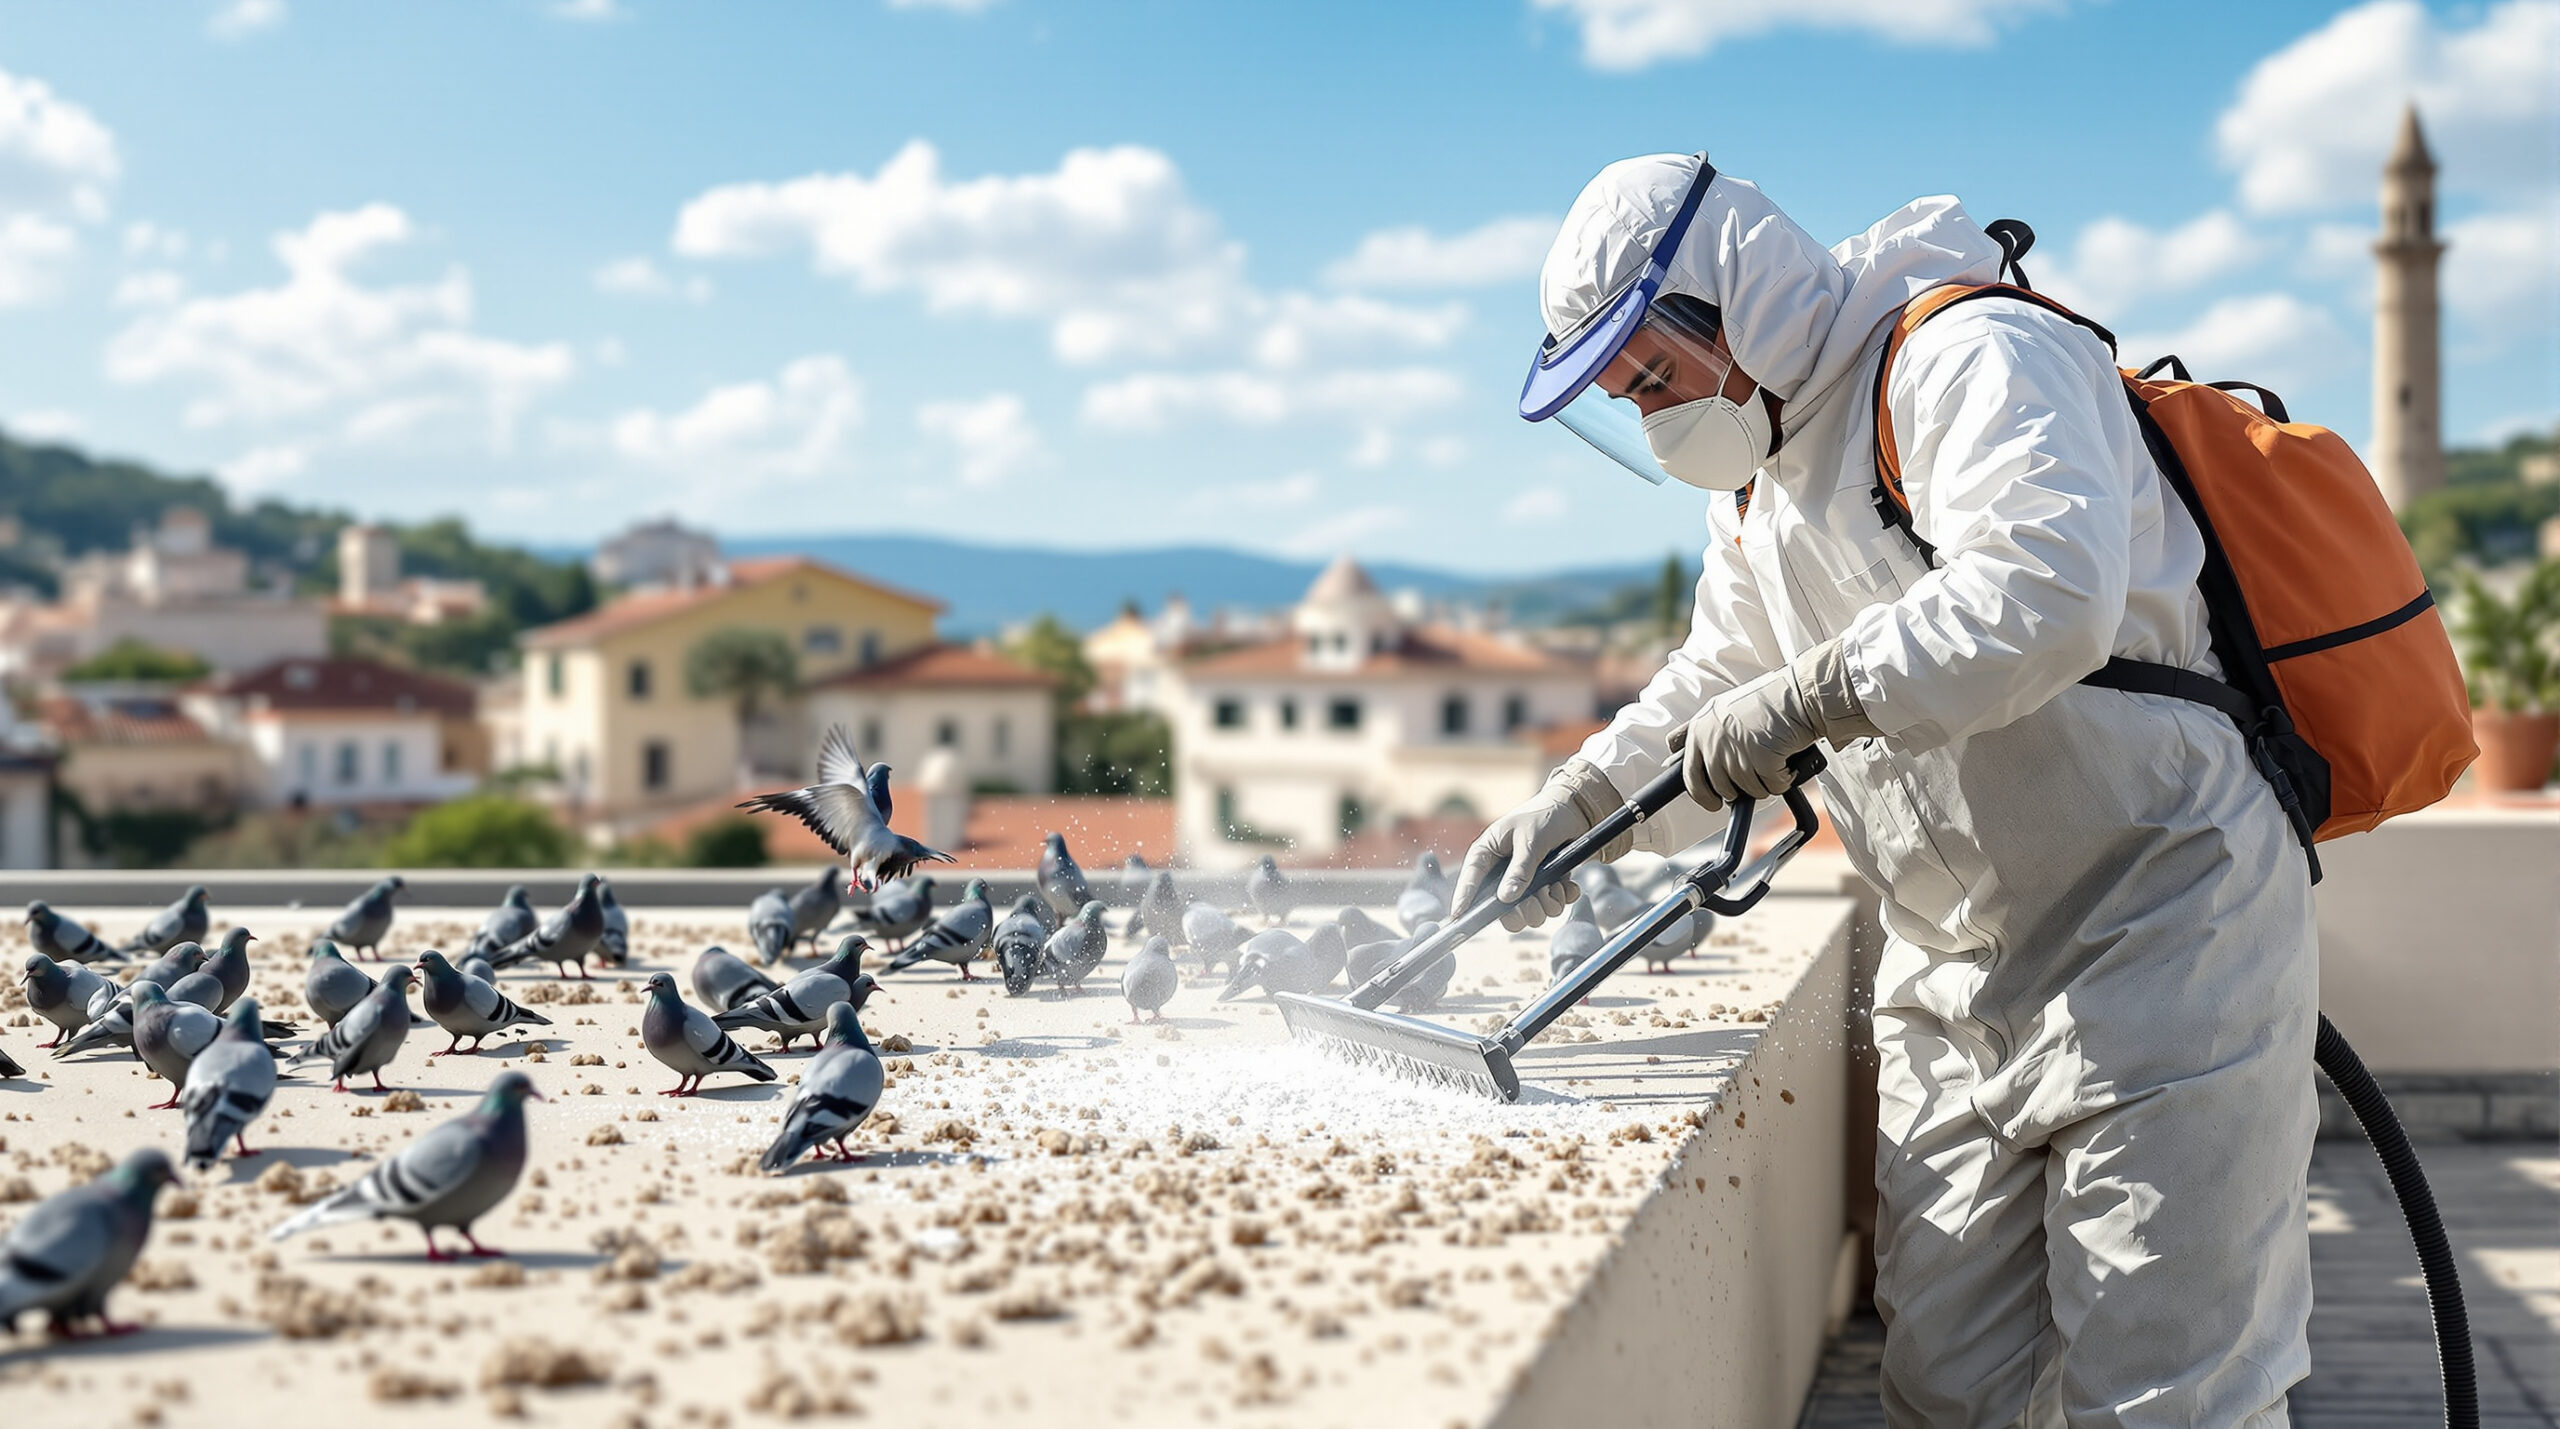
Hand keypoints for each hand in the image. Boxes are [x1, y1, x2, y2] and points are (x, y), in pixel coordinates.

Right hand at [1449, 761, 1628, 932]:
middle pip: (1501, 909)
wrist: (1576, 810)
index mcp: (1488, 854)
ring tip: (1556, 886)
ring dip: (1546, 904)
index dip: (1463, 900)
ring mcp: (1523, 882)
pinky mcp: (1544, 886)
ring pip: (1528, 912)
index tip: (1458, 918)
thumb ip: (1520, 869)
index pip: (1470, 880)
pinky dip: (1561, 898)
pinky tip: (1567, 884)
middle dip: (1522, 910)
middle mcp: (1502, 872)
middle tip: (1538, 898)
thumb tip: (1505, 898)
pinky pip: (1550, 906)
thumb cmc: (1545, 816)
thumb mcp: (1531, 840)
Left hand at [1670, 639, 1874, 810]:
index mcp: (1700, 729)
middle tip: (1755, 775)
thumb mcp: (1724, 711)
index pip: (1690, 775)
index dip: (1702, 794)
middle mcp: (1714, 741)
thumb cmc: (1768, 700)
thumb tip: (1678, 751)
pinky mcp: (1761, 760)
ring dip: (1765, 782)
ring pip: (1749, 790)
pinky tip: (1786, 761)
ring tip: (1774, 758)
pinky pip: (1772, 787)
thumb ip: (1706, 734)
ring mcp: (1737, 751)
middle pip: (1722, 788)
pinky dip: (1783, 779)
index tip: (1712, 802)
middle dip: (1740, 789)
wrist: (1800, 692)